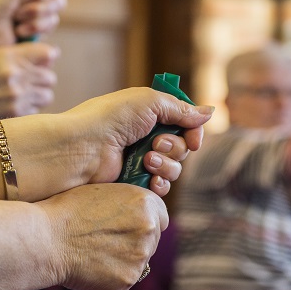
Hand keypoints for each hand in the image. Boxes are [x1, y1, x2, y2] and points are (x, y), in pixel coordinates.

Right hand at [0, 42, 58, 120]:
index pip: (47, 53)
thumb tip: (53, 57)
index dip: (47, 59)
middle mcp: (14, 73)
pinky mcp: (15, 113)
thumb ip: (21, 55)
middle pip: (49, 77)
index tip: (43, 63)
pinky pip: (36, 110)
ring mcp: (15, 94)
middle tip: (30, 84)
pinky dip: (28, 109)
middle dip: (42, 81)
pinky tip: (13, 107)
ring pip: (47, 95)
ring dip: (38, 96)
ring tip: (23, 96)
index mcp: (8, 55)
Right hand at [37, 183, 166, 289]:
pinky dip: (111, 276)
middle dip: (135, 241)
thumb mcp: (102, 192)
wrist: (46, 239)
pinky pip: (124, 279)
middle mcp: (149, 231)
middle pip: (152, 240)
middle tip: (106, 240)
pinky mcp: (126, 281)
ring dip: (123, 259)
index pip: (161, 215)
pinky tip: (90, 266)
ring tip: (94, 252)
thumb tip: (136, 213)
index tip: (130, 224)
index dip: (144, 220)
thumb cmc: (66, 211)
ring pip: (139, 261)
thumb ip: (127, 203)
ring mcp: (140, 259)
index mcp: (145, 204)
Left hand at [55, 87, 213, 196]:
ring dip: (166, 165)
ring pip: (174, 168)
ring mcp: (139, 160)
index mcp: (148, 114)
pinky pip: (161, 187)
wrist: (81, 148)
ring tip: (146, 161)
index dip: (194, 132)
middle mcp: (145, 136)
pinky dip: (159, 184)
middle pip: (183, 147)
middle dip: (175, 147)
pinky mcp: (133, 182)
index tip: (194, 139)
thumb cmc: (109, 119)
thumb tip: (209, 112)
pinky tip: (149, 179)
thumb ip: (180, 109)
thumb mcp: (149, 102)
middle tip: (155, 144)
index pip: (185, 123)